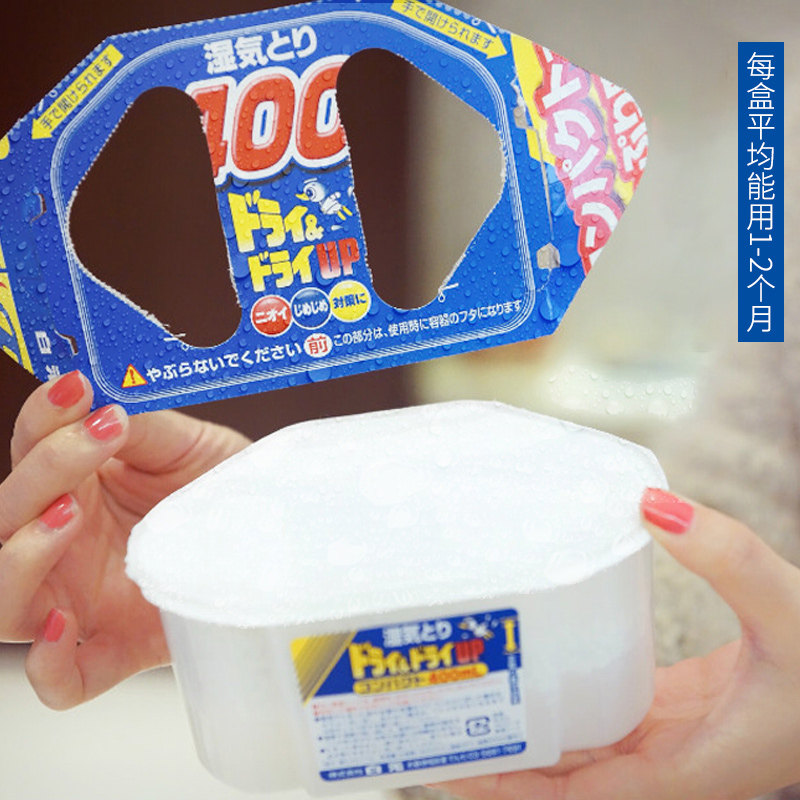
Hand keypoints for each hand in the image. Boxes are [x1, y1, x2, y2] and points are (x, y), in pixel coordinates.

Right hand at [0, 371, 249, 708]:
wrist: (273, 529)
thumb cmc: (222, 484)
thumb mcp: (183, 445)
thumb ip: (140, 426)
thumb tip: (99, 400)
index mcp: (76, 488)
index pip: (28, 451)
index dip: (42, 418)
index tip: (79, 389)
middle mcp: (67, 544)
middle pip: (4, 520)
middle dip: (42, 473)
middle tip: (97, 437)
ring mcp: (84, 600)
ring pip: (4, 599)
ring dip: (20, 555)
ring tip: (70, 511)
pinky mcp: (119, 648)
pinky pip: (61, 681)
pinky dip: (47, 664)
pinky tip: (64, 623)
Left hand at [437, 489, 799, 799]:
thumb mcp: (790, 611)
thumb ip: (730, 559)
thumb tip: (652, 503)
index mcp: (690, 771)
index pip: (580, 798)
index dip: (512, 788)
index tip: (450, 767)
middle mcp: (669, 767)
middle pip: (563, 783)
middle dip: (499, 764)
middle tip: (430, 726)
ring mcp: (666, 742)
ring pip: (579, 753)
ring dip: (525, 738)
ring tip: (463, 701)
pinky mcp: (668, 713)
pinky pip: (600, 721)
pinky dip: (561, 711)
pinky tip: (528, 679)